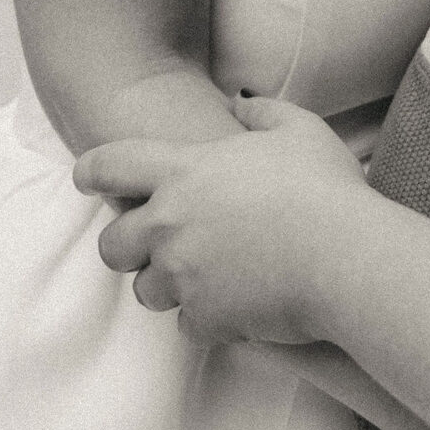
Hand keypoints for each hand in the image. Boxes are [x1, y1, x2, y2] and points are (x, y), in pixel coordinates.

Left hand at [74, 97, 366, 345]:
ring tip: (202, 278)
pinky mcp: (206, 318)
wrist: (346, 257)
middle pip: (112, 244)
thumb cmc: (324, 188)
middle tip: (154, 244)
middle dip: (126, 246)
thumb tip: (239, 103)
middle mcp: (170, 225)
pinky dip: (206, 319)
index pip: (109, 165)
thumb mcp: (297, 129)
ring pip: (146, 291)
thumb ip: (261, 112)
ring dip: (167, 285)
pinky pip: (188, 325)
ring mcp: (184, 275)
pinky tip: (235, 306)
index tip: (84, 177)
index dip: (91, 170)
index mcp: (183, 172)